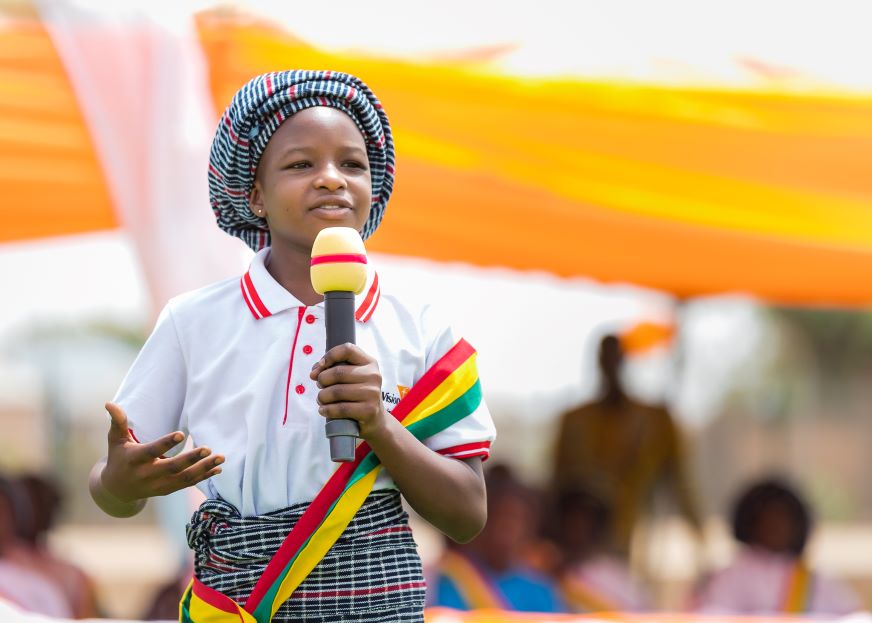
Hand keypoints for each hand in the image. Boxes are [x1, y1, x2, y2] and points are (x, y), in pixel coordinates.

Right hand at [100, 402, 223, 501]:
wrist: (116, 490)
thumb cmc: (118, 457)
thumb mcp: (115, 440)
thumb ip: (118, 422)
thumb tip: (109, 403)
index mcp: (135, 460)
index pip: (151, 452)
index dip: (166, 444)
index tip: (182, 434)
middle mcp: (147, 475)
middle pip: (171, 468)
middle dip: (190, 459)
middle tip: (207, 448)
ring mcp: (159, 485)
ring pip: (184, 478)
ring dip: (204, 468)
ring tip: (221, 457)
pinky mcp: (168, 490)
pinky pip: (188, 484)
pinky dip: (204, 476)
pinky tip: (218, 468)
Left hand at [309, 344, 387, 439]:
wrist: (374, 419)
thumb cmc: (356, 394)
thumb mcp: (350, 377)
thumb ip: (332, 368)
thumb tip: (314, 372)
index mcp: (369, 362)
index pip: (347, 349)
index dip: (329, 356)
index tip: (320, 367)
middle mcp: (373, 375)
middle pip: (338, 372)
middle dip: (322, 380)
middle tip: (319, 386)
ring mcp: (372, 393)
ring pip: (336, 391)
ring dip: (322, 396)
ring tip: (321, 399)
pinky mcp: (369, 410)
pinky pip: (341, 408)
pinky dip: (327, 410)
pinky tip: (323, 410)